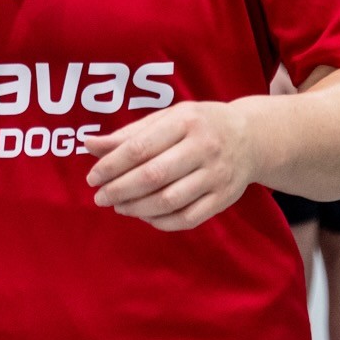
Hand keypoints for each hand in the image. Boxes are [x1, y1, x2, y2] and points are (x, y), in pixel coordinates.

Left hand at [85, 101, 256, 231]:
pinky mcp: (224, 199)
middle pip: (153, 176)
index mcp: (185, 121)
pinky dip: (161, 221)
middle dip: (120, 190)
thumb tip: (88, 144)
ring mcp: (216, 175)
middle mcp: (204, 148)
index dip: (112, 165)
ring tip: (119, 206)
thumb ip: (128, 134)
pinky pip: (187, 218)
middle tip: (100, 197)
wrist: (251, 138)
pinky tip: (145, 215)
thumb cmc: (198, 125)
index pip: (140, 147)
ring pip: (169, 200)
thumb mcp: (166, 118)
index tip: (92, 177)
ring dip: (137, 208)